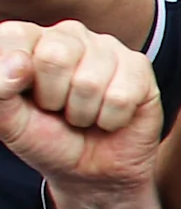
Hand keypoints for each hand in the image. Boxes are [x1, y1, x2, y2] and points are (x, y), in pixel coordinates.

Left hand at [0, 19, 160, 188]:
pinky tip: (110, 118)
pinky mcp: (138, 67)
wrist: (91, 173)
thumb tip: (18, 62)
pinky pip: (121, 96)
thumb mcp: (8, 120)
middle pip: (54, 57)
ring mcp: (106, 48)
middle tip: (59, 109)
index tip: (26, 99)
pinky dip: (111, 119)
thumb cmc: (47, 139)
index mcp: (29, 38)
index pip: (15, 38)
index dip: (17, 79)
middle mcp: (68, 35)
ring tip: (84, 116)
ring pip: (90, 81)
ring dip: (84, 113)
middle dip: (54, 98)